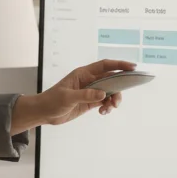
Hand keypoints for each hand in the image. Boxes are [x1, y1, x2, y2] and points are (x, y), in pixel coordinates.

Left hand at [11, 59, 136, 133]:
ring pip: (109, 92)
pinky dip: (107, 107)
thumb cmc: (52, 101)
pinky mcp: (90, 101)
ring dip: (113, 100)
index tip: (132, 67)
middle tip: (118, 101)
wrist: (44, 112)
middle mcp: (89, 80)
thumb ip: (86, 95)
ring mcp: (90, 91)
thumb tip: (103, 94)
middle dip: (118, 88)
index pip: (104, 66)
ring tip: (109, 108)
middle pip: (110, 79)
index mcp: (83, 74)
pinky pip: (104, 101)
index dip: (119, 65)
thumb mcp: (68, 97)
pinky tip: (103, 112)